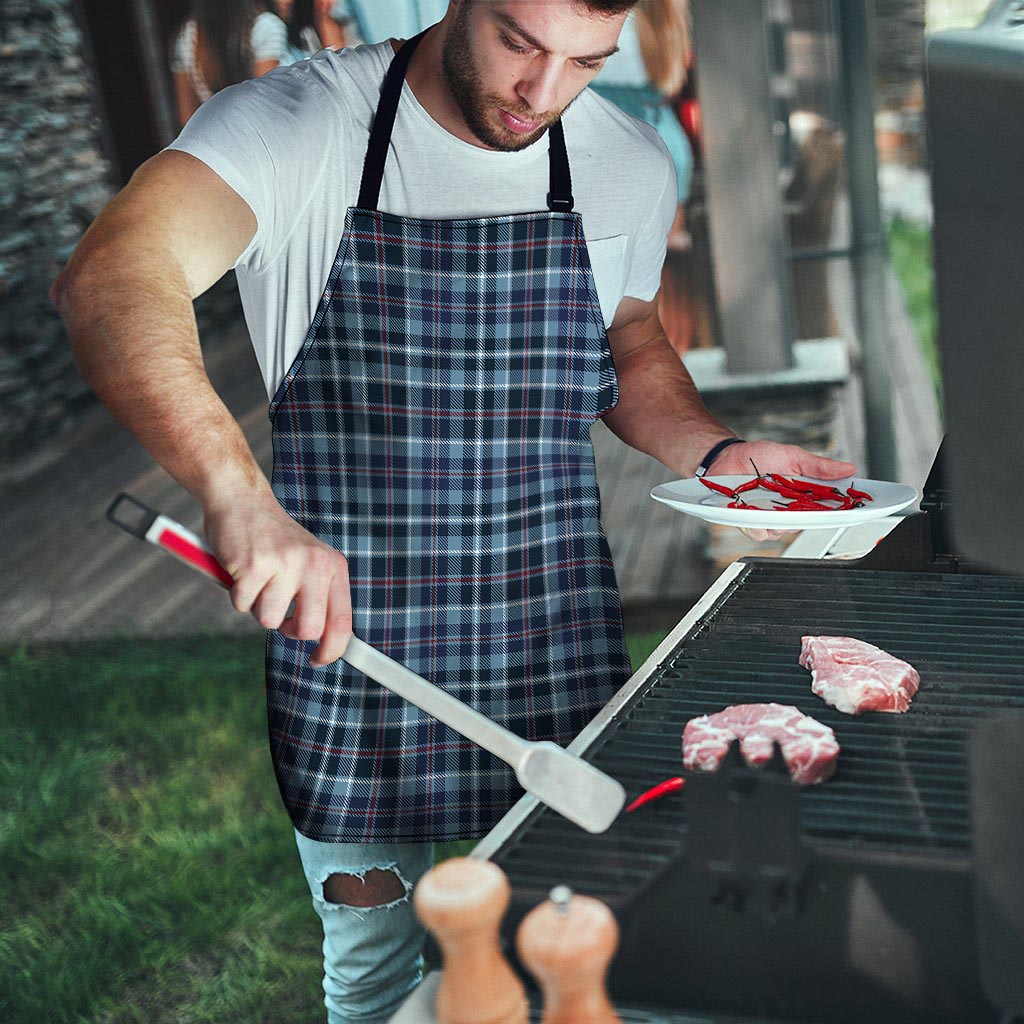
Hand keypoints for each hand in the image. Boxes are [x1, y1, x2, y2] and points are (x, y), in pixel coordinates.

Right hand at [203, 493, 351, 667]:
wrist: (242, 501)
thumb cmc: (273, 540)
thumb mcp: (309, 562)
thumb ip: (318, 596)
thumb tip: (324, 642)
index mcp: (332, 566)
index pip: (342, 621)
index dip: (332, 650)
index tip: (318, 660)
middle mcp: (314, 564)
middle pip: (309, 629)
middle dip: (289, 630)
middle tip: (279, 611)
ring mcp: (285, 564)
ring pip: (269, 620)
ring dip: (258, 606)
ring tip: (258, 578)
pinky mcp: (254, 566)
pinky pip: (242, 605)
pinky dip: (237, 594)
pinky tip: (242, 570)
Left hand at [707, 440, 856, 542]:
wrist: (727, 458)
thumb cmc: (759, 457)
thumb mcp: (793, 456)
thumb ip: (819, 466)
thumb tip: (848, 468)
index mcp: (804, 495)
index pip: (829, 508)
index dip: (843, 511)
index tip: (856, 509)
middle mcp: (790, 510)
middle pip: (808, 523)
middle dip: (810, 516)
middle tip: (804, 502)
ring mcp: (771, 518)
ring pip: (784, 531)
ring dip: (779, 518)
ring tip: (770, 499)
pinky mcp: (751, 523)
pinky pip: (760, 532)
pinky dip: (757, 522)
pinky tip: (752, 508)